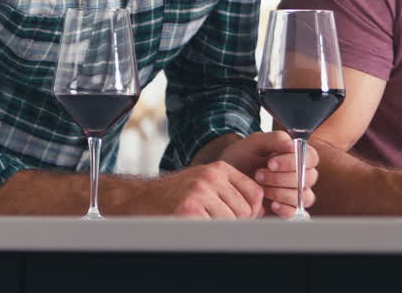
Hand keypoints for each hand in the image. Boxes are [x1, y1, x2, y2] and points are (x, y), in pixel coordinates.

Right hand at [132, 161, 263, 218]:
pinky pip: (213, 228)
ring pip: (230, 221)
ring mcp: (199, 192)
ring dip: (219, 228)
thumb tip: (260, 210)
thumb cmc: (175, 193)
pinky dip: (205, 232)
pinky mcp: (188, 209)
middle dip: (236, 222)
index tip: (245, 218)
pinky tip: (193, 225)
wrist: (140, 197)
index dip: (253, 210)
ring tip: (202, 222)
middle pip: (244, 210)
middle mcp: (211, 177)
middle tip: (218, 223)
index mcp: (218, 169)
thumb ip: (229, 190)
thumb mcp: (204, 182)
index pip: (254, 192)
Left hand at [221, 131, 319, 218]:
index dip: (293, 161)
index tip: (270, 163)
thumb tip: (293, 145)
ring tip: (260, 187)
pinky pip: (296, 211)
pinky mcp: (287, 208)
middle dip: (282, 177)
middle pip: (308, 177)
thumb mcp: (253, 144)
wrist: (225, 179)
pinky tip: (272, 204)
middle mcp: (299, 173)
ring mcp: (294, 192)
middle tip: (259, 175)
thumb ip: (274, 139)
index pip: (310, 157)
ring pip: (303, 195)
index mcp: (295, 155)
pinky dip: (285, 208)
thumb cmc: (241, 158)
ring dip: (280, 191)